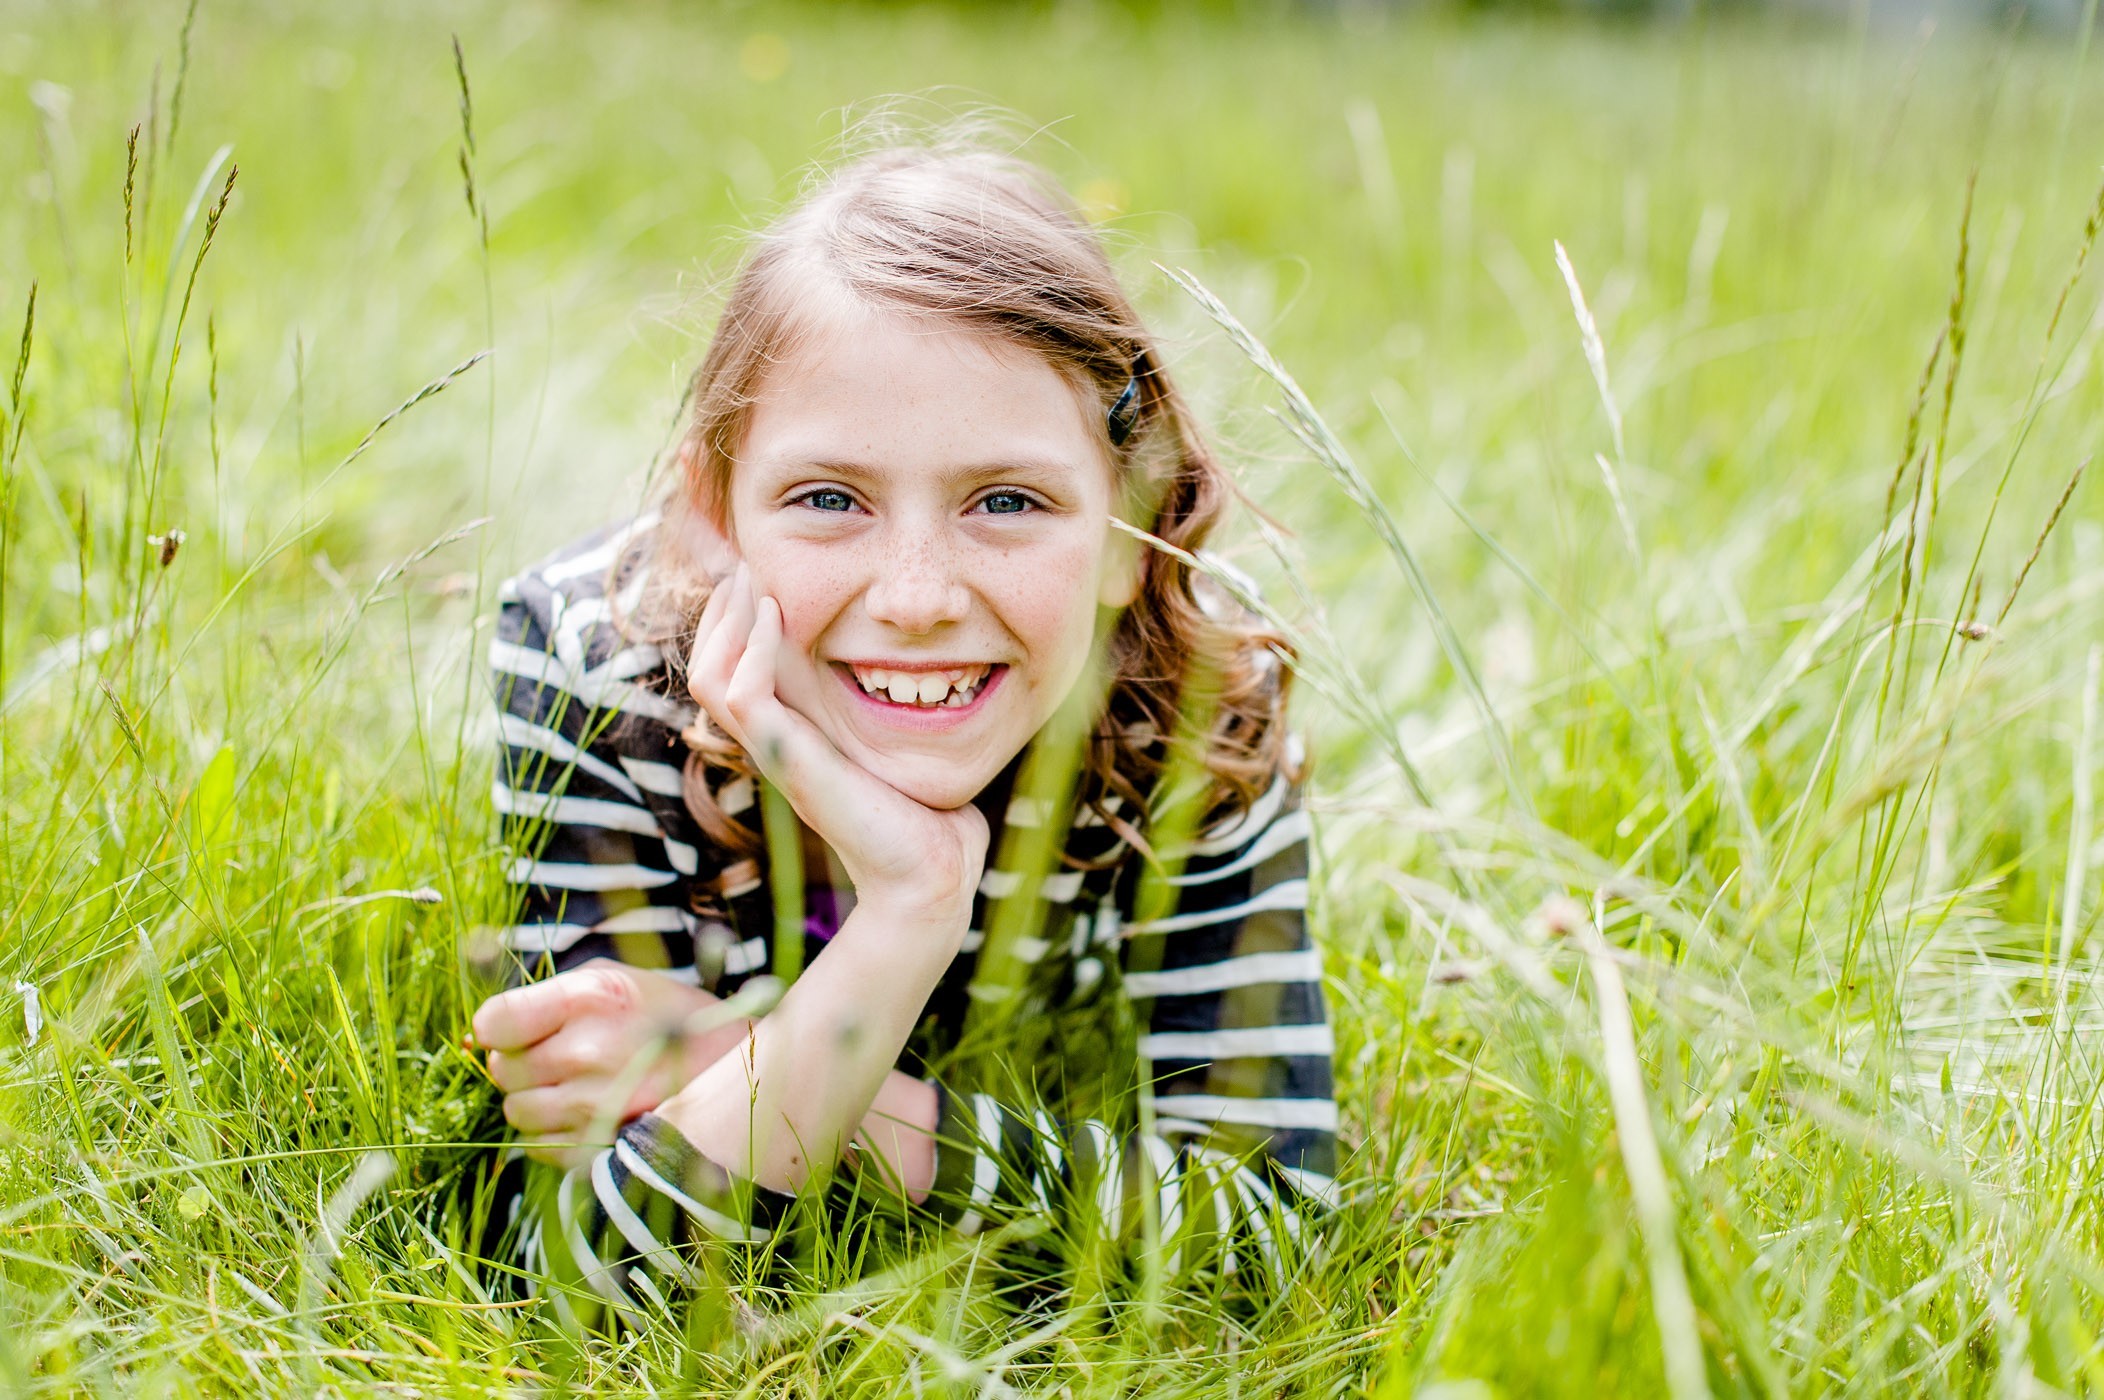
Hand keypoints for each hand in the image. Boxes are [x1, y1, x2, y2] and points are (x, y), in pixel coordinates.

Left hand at [470, 959, 750, 1166]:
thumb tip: (482, 1030)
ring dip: (538, 1102)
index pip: (496, 1021)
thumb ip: (548, 997)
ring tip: (579, 1086)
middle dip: (524, 1064)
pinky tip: (591, 1114)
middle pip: (503, 1070)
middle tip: (563, 1057)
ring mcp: (593, 1105)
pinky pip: (539, 1148)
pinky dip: (555, 1135)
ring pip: (516, 1113)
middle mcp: (586, 1051)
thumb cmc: (669, 1018)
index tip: (512, 1030)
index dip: (496, 1028)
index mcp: (588, 998)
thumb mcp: (616, 980)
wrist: (735, 1072)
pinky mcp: (599, 1148)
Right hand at [686, 564, 988, 914]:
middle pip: (705, 665)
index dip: (733, 618)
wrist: (931, 868)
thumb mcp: (894, 739)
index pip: (729, 668)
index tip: (761, 571)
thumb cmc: (924, 808)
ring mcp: (775, 753)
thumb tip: (915, 658)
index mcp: (788, 735)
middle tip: (747, 559)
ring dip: (729, 618)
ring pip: (709, 676)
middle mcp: (772, 743)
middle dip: (722, 607)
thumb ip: (885, 703)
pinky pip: (742, 695)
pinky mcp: (789, 761)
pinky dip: (755, 647)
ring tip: (756, 577)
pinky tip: (780, 612)